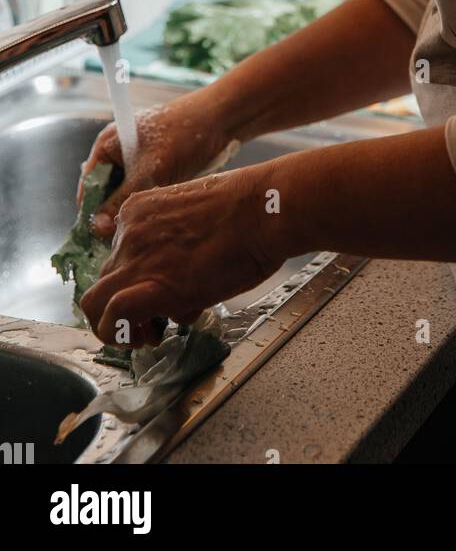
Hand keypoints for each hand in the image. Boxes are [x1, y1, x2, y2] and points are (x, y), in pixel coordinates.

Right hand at [77, 96, 233, 239]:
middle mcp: (118, 152)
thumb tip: (96, 227)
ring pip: (126, 193)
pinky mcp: (156, 167)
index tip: (94, 238)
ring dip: (130, 210)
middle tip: (119, 241)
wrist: (220, 119)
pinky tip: (153, 220)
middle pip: (105, 191)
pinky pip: (143, 190)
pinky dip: (146, 203)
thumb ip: (120, 199)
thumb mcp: (149, 170)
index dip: (90, 211)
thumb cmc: (182, 135)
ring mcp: (137, 160)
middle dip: (111, 214)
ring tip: (137, 233)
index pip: (88, 184)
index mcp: (107, 145)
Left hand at [79, 162, 289, 346]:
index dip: (135, 279)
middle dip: (123, 304)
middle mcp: (129, 232)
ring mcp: (135, 259)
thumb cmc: (250, 211)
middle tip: (149, 321)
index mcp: (140, 210)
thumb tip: (184, 278)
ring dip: (116, 325)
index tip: (155, 292)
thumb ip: (179, 240)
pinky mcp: (148, 287)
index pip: (120, 254)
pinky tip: (142, 340)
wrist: (263, 211)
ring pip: (96, 302)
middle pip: (106, 279)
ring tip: (144, 337)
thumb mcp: (200, 215)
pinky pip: (113, 317)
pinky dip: (120, 334)